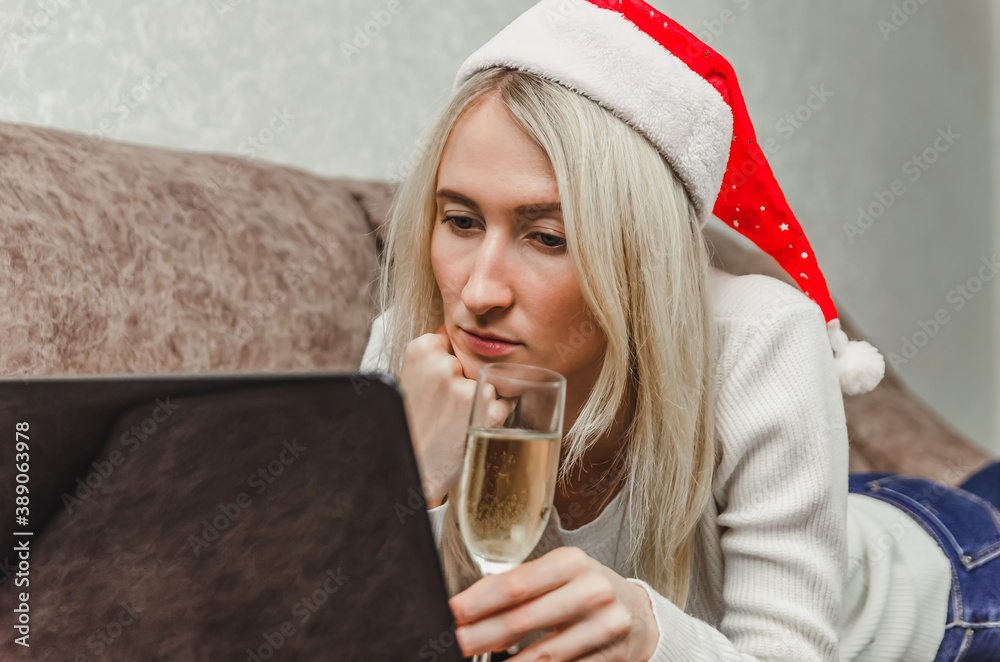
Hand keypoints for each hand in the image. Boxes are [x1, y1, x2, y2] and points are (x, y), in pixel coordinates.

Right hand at [399, 324, 512, 507]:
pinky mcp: (486, 410)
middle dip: (464, 379)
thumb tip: (465, 340)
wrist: (414, 465)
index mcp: (421, 350)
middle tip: (443, 406)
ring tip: (454, 418)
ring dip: (480, 395)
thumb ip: (434, 356)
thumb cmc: (411, 423)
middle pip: (470, 360)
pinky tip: (471, 424)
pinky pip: (504, 402)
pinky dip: (495, 412)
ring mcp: (467, 387)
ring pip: (487, 380)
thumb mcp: (410, 378)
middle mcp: (443, 365)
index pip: (451, 341)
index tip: (436, 384)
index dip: (447, 364)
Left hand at [450, 546, 658, 660]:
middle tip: (460, 642)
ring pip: (544, 654)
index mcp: (571, 563)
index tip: (456, 611)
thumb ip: (520, 588)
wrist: (637, 613)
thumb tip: (473, 611)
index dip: (480, 600)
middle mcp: (591, 591)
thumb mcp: (559, 576)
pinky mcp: (611, 656)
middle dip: (484, 634)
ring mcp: (604, 626)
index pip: (515, 584)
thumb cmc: (586, 590)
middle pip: (524, 619)